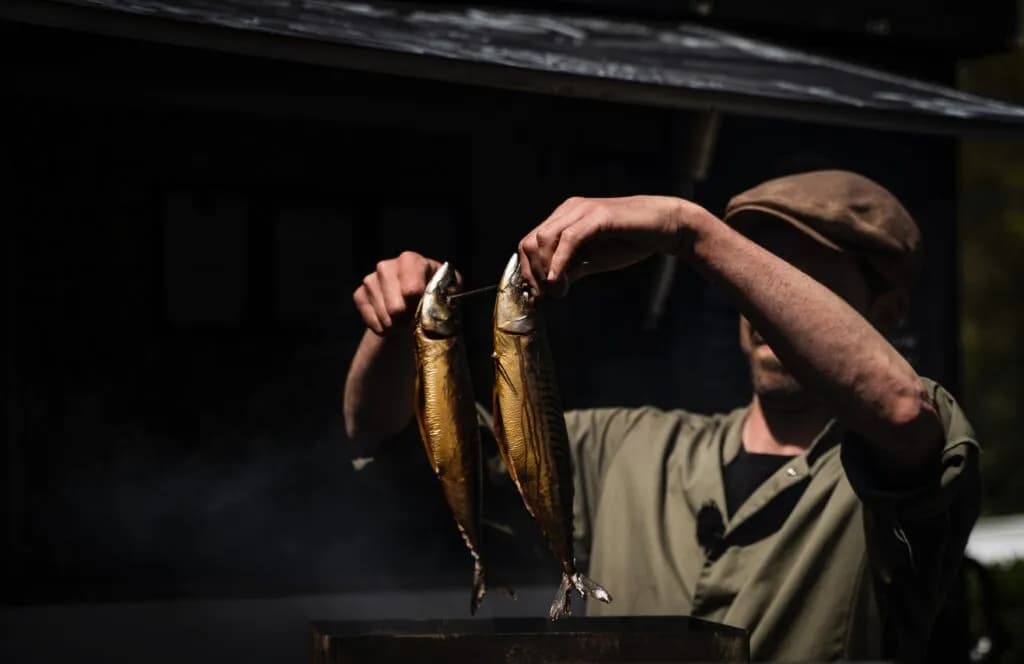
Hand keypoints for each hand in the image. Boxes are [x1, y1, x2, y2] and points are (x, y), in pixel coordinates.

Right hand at [352, 251, 456, 334]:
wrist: (414, 302)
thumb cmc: (435, 294)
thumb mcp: (449, 290)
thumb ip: (449, 293)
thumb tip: (443, 303)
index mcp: (411, 260)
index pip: (411, 289)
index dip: (418, 306)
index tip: (423, 310)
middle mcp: (387, 266)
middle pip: (396, 307)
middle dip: (407, 319)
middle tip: (414, 318)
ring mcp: (371, 279)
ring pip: (384, 316)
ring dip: (397, 325)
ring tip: (405, 321)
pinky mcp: (359, 294)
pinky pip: (371, 321)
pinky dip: (383, 329)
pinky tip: (392, 323)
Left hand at [517, 195, 698, 296]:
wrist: (663, 227)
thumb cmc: (630, 242)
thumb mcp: (592, 260)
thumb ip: (570, 269)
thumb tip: (548, 287)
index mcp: (564, 217)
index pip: (529, 242)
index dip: (527, 270)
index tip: (537, 294)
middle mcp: (569, 210)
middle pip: (530, 241)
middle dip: (532, 273)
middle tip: (546, 295)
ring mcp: (582, 210)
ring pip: (544, 239)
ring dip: (545, 270)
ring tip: (558, 290)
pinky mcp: (597, 216)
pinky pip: (569, 239)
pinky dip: (559, 262)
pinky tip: (560, 281)